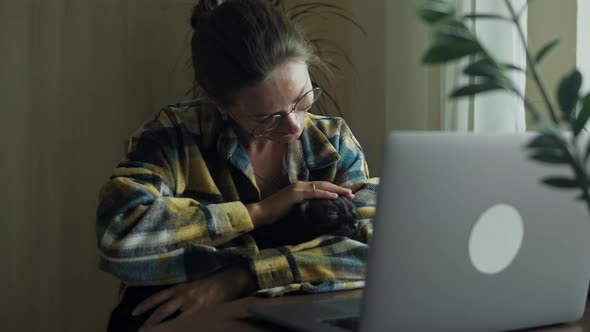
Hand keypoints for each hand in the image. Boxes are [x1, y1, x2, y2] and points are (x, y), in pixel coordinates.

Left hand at [133, 265, 255, 329]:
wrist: (231, 278)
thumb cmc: (213, 280)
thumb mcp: (193, 282)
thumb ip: (182, 291)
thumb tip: (168, 304)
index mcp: (181, 286)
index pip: (158, 297)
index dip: (145, 305)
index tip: (133, 312)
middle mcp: (184, 295)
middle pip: (162, 312)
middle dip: (149, 324)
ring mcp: (195, 305)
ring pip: (174, 321)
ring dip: (163, 329)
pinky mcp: (205, 312)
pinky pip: (190, 324)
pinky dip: (181, 328)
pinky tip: (178, 330)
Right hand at [247, 181, 353, 226]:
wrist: (262, 213)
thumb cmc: (276, 213)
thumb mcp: (294, 208)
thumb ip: (304, 205)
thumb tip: (316, 210)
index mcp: (300, 187)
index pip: (320, 187)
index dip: (334, 189)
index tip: (345, 195)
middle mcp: (300, 184)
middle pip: (324, 184)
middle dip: (339, 189)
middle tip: (352, 194)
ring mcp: (298, 188)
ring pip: (321, 187)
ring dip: (337, 190)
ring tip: (348, 194)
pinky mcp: (295, 194)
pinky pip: (314, 192)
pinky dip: (325, 194)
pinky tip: (335, 196)